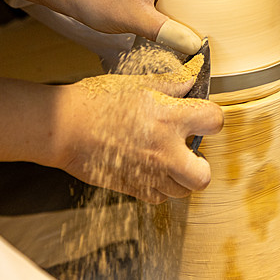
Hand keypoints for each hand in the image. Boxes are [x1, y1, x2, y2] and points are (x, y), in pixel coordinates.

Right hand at [53, 63, 223, 203]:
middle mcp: (164, 151)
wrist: (64, 126)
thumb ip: (170, 85)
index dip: (212, 119)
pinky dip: (159, 188)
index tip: (203, 118)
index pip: (215, 122)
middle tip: (190, 152)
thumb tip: (191, 81)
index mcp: (169, 119)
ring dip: (180, 177)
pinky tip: (151, 170)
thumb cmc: (96, 101)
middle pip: (204, 175)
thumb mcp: (138, 84)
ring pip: (182, 191)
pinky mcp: (132, 188)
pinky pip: (159, 198)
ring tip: (168, 160)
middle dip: (202, 165)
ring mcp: (148, 173)